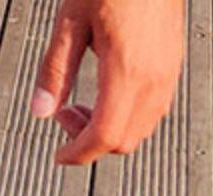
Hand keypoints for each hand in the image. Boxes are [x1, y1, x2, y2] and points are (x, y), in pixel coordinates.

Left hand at [30, 0, 184, 165]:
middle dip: (91, 141)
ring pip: (142, 128)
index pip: (106, 136)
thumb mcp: (71, 23)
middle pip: (125, 140)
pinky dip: (127, 114)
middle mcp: (154, 77)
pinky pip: (154, 108)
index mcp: (128, 70)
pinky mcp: (173, 62)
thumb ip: (55, 70)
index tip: (60, 156)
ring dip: (110, 129)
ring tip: (81, 102)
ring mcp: (168, 71)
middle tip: (64, 114)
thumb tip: (40, 110)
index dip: (79, 154)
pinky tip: (106, 91)